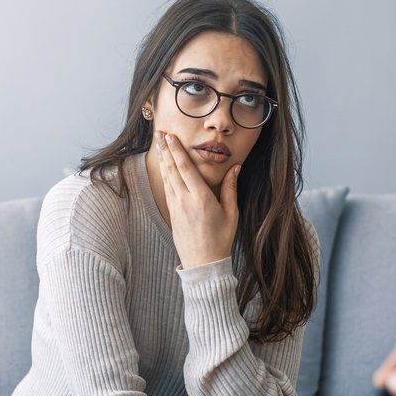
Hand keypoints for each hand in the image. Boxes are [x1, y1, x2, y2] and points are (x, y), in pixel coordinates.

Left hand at [155, 130, 240, 268]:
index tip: (171, 136)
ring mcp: (176, 207)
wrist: (203, 262)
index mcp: (201, 198)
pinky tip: (164, 166)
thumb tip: (235, 167)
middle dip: (166, 149)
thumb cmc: (220, 239)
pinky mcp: (172, 213)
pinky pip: (167, 188)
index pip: (186, 168)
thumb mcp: (231, 213)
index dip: (177, 151)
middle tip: (160, 133)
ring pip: (167, 178)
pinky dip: (164, 174)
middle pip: (172, 169)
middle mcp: (185, 200)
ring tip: (159, 144)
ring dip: (163, 159)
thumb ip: (231, 188)